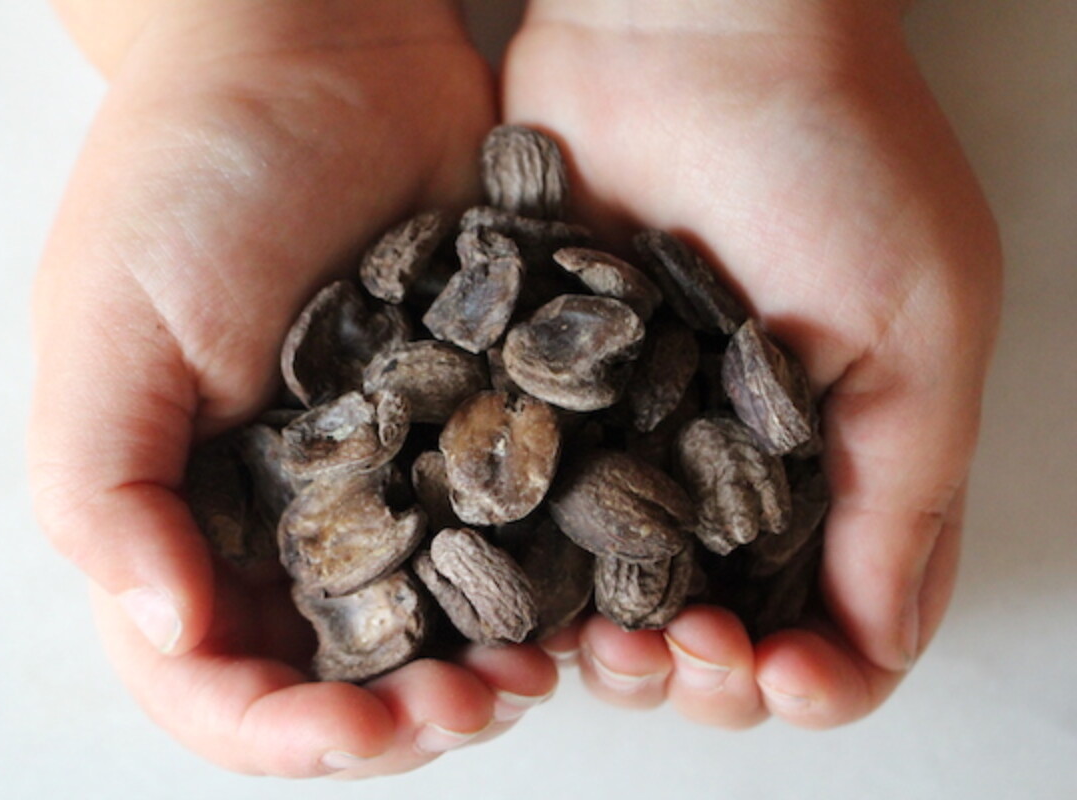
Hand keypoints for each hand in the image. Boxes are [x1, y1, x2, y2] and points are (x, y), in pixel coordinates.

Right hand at [29, 1, 555, 776]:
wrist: (323, 47)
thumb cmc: (190, 174)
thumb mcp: (107, 322)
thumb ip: (102, 486)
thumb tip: (170, 630)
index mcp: (182, 511)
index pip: (212, 678)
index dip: (283, 731)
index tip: (361, 733)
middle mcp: (291, 513)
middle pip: (340, 673)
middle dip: (405, 718)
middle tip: (478, 704)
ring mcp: (394, 473)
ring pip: (441, 623)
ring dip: (488, 668)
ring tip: (545, 667)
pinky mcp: (479, 421)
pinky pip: (516, 529)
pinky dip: (551, 580)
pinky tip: (595, 595)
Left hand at [502, 0, 1000, 726]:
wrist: (685, 29)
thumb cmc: (831, 156)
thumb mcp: (918, 326)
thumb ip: (906, 488)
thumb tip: (878, 645)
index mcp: (836, 460)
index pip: (838, 623)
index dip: (811, 676)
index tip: (774, 667)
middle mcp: (728, 463)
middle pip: (715, 626)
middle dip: (698, 671)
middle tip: (674, 650)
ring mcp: (627, 433)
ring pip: (611, 590)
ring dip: (606, 641)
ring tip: (593, 635)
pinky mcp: (540, 390)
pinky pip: (524, 507)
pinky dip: (519, 566)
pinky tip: (507, 585)